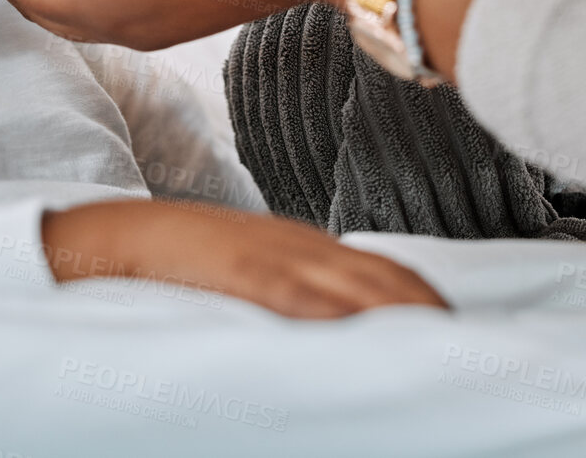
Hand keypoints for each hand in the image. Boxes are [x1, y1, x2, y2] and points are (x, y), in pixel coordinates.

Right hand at [42, 198, 447, 318]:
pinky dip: (337, 313)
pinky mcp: (241, 271)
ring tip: (436, 348)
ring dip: (400, 315)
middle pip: (385, 276)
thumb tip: (340, 323)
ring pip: (355, 284)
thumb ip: (294, 286)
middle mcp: (300, 245)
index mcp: (304, 244)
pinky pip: (299, 293)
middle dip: (428, 310)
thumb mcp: (250, 268)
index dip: (425, 297)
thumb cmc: (183, 260)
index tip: (455, 329)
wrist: (120, 236)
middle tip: (465, 349)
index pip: (385, 269)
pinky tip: (363, 333)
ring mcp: (272, 255)